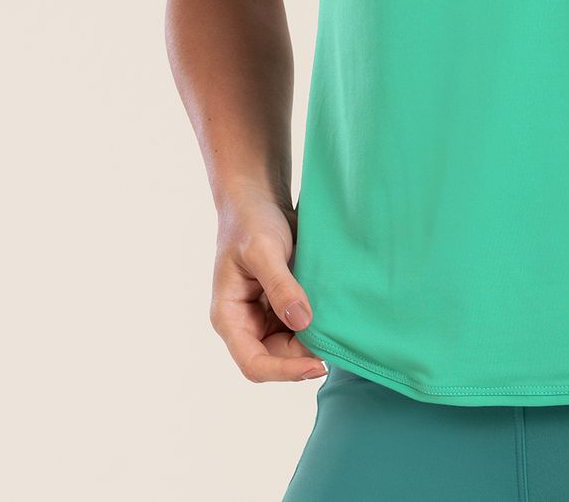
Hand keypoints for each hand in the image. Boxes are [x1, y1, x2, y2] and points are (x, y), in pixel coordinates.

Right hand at [209, 193, 326, 382]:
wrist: (259, 198)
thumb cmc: (251, 221)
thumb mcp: (264, 251)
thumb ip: (281, 287)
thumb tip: (302, 322)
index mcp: (229, 317)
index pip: (254, 363)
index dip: (284, 371)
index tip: (317, 364)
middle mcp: (245, 323)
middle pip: (277, 358)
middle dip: (304, 355)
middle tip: (337, 339)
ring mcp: (264, 316)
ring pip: (292, 345)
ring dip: (314, 340)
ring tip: (339, 326)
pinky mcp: (281, 305)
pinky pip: (301, 326)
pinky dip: (318, 324)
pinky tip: (335, 314)